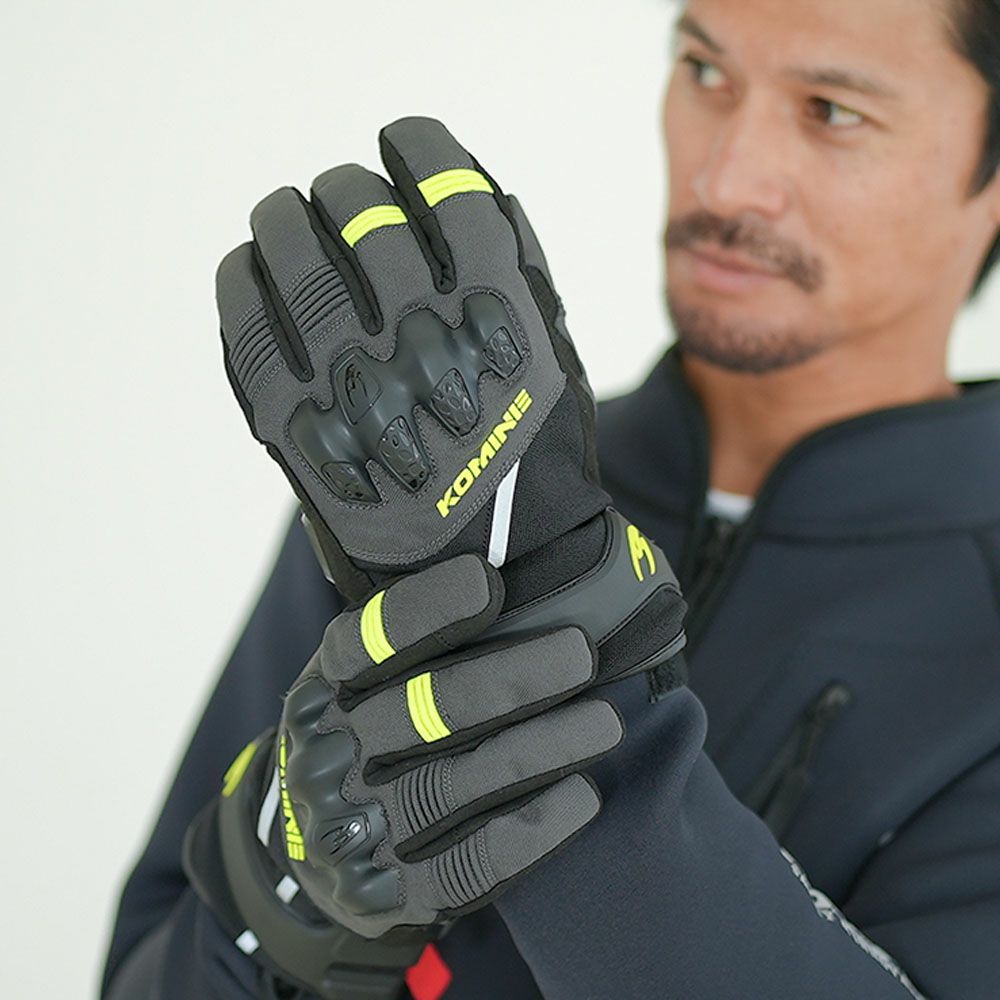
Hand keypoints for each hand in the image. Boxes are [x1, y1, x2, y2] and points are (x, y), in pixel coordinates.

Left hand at [214, 116, 686, 687]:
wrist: (502, 574)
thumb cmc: (537, 463)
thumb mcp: (560, 357)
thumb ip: (521, 268)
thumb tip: (465, 186)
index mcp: (496, 307)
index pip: (439, 182)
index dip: (415, 148)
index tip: (402, 143)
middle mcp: (419, 332)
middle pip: (355, 207)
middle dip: (347, 188)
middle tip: (342, 195)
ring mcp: (351, 378)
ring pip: (290, 253)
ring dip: (284, 216)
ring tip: (287, 214)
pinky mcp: (295, 426)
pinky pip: (245, 329)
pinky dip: (239, 284)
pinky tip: (248, 269)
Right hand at [273, 553, 621, 938]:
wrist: (314, 847)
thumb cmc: (368, 732)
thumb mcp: (363, 678)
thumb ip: (412, 634)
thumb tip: (504, 557)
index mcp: (324, 687)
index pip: (365, 643)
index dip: (425, 612)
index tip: (489, 581)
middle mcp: (330, 753)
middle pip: (423, 712)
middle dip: (508, 680)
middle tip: (581, 653)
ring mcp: (354, 827)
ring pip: (454, 785)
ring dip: (537, 751)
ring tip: (605, 723)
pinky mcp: (389, 890)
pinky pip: (465, 865)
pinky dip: (528, 832)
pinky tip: (582, 799)